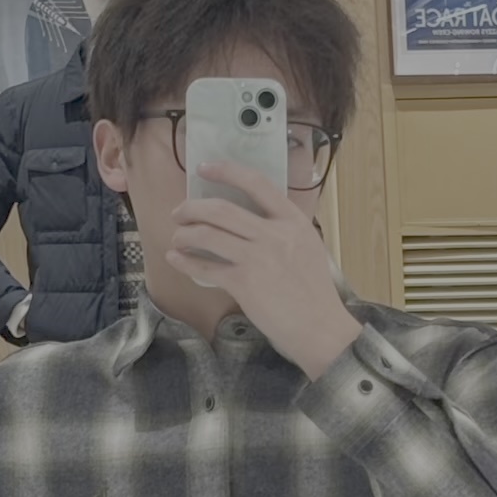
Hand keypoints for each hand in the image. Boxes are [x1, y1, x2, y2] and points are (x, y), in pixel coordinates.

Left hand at [167, 160, 359, 378]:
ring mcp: (258, 258)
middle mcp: (274, 234)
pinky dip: (185, 261)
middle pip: (221, 209)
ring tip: (177, 238)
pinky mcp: (244, 283)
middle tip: (179, 213)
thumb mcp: (307, 248)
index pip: (256, 183)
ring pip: (208, 235)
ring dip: (184, 234)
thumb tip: (250, 221)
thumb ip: (282, 231)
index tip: (204, 168)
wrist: (321, 328)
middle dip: (192, 208)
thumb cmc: (314, 293)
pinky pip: (205, 267)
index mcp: (293, 221)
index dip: (226, 171)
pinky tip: (176, 259)